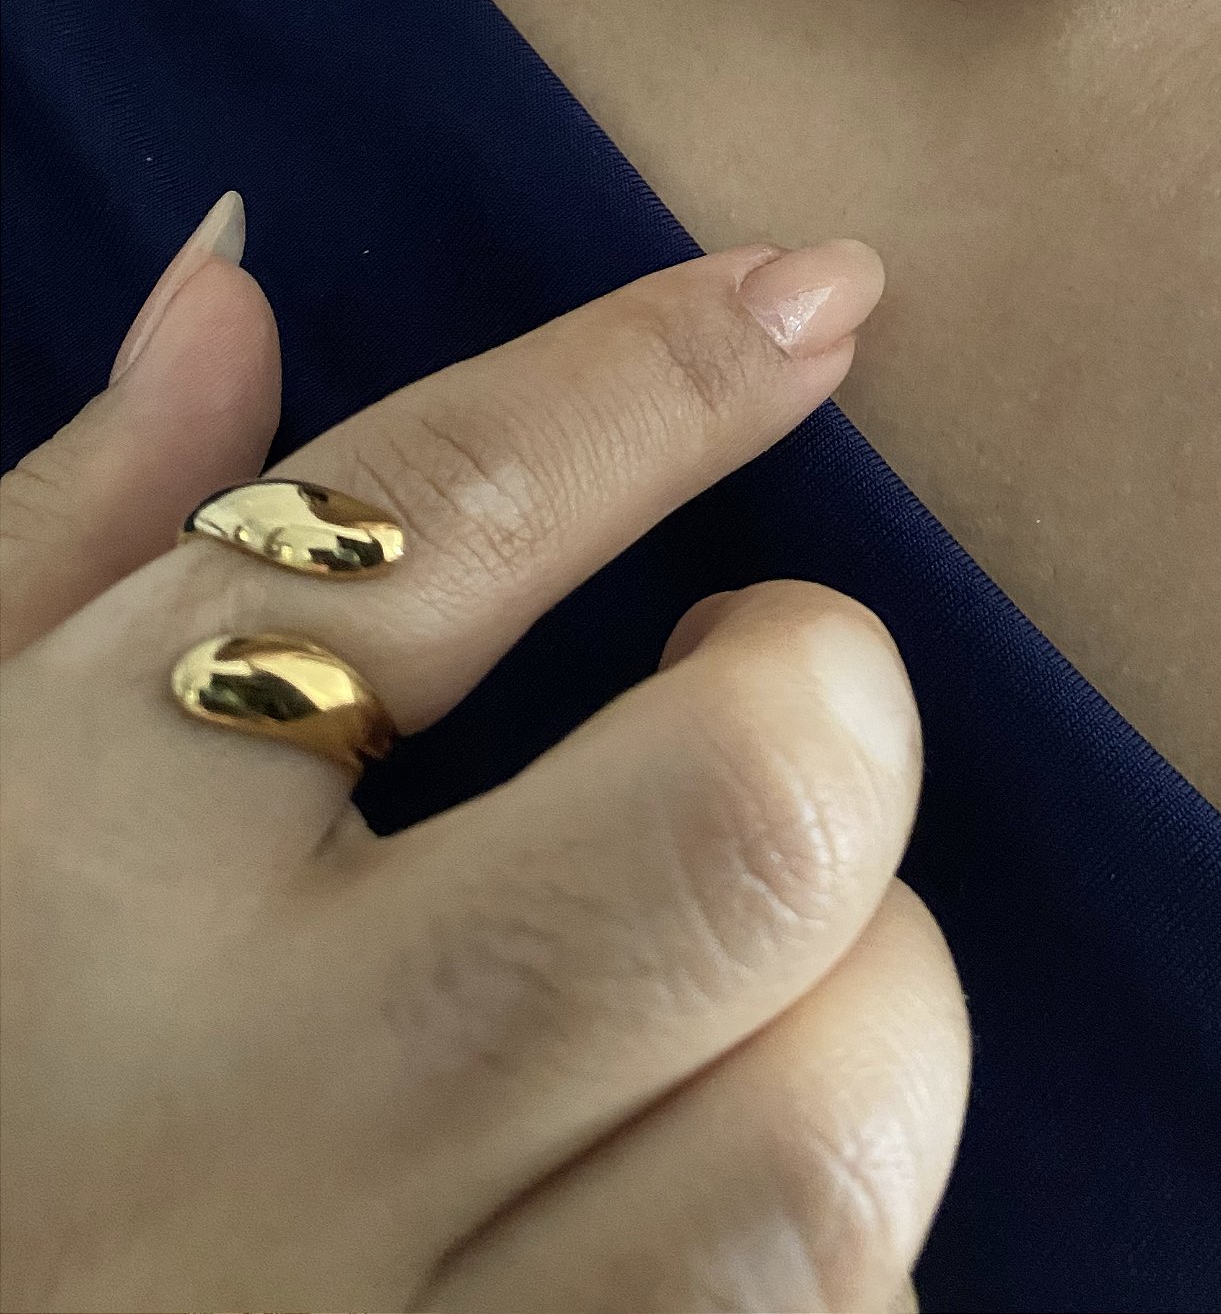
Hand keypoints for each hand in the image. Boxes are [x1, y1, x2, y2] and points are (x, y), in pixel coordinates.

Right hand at [0, 194, 968, 1312]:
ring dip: (856, 1007)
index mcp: (85, 875)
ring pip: (830, 1137)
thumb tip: (233, 289)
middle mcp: (258, 1130)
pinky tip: (695, 1195)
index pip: (433, 524)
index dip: (661, 376)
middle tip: (757, 699)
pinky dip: (829, 1253)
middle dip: (824, 708)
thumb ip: (73, 538)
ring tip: (743, 980)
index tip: (817, 290)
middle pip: (742, 830)